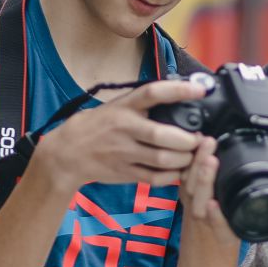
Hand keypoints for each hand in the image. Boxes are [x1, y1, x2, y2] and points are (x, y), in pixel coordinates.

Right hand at [31, 80, 205, 193]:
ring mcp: (124, 152)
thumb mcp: (118, 105)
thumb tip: (181, 93)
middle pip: (161, 134)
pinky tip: (179, 170)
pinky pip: (154, 177)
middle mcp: (124, 128)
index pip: (153, 93)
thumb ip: (145, 103)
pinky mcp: (124, 172)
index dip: (178, 90)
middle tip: (199, 139)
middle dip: (187, 139)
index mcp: (125, 106)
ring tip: (192, 155)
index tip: (200, 89)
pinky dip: (172, 176)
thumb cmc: (99, 125)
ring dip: (184, 159)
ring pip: (162, 159)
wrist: (67, 153)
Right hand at [177, 137, 238, 247]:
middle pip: (191, 179)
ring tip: (210, 162)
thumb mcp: (203, 196)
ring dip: (204, 180)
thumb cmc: (210, 224)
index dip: (191, 152)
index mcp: (192, 192)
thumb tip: (222, 145)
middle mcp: (195, 204)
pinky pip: (216, 225)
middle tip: (206, 140)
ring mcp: (205, 220)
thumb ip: (206, 175)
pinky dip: (215, 216)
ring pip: (200, 198)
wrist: (207, 263)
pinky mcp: (221, 234)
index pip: (187, 168)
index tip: (198, 133)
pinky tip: (214, 205)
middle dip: (198, 159)